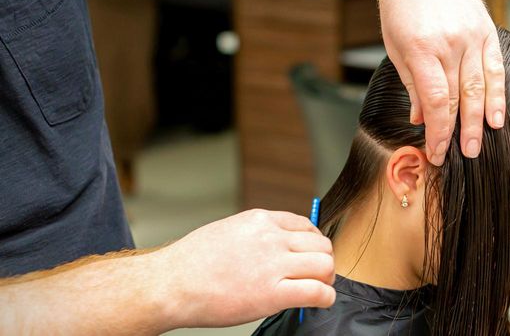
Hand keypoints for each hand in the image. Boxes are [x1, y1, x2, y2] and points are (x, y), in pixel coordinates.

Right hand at [154, 209, 334, 327]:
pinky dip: (326, 297)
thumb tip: (278, 246)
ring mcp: (273, 265)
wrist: (169, 285)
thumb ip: (256, 235)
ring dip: (327, 278)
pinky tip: (319, 301)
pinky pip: (317, 292)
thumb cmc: (190, 263)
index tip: (309, 256)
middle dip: (324, 260)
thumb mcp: (228, 231)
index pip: (305, 224)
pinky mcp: (272, 294)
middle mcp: (271, 238)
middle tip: (318, 275)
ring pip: (325, 265)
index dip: (311, 243)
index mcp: (260, 220)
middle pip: (321, 244)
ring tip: (318, 288)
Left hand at [378, 0, 505, 165]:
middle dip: (459, 132)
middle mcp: (449, 44)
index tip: (438, 152)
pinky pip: (496, 69)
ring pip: (480, 87)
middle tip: (462, 157)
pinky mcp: (487, 32)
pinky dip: (498, 95)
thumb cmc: (404, 10)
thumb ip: (412, 85)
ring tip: (479, 146)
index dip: (438, 131)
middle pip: (459, 97)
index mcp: (422, 49)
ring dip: (480, 121)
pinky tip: (497, 117)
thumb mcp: (396, 48)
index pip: (435, 100)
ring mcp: (472, 37)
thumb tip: (421, 120)